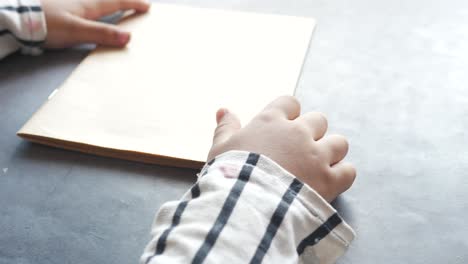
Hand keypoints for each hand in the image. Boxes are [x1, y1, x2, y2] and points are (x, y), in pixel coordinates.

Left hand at [41, 0, 150, 47]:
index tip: (147, 6)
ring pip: (95, 1)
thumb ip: (102, 34)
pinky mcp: (60, 8)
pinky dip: (94, 6)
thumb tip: (128, 38)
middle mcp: (81, 1)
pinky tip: (89, 11)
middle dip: (123, 1)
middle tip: (136, 2)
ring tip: (117, 5)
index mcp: (88, 5)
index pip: (116, 2)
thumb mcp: (77, 31)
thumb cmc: (47, 24)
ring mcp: (70, 3)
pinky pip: (84, 5)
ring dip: (109, 2)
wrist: (18, 19)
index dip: (132, 4)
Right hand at [208, 96, 355, 201]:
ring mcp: (316, 156)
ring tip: (317, 167)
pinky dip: (341, 176)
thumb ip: (225, 128)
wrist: (246, 206)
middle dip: (312, 133)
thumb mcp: (220, 149)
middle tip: (299, 152)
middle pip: (318, 120)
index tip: (283, 128)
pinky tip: (329, 183)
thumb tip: (223, 110)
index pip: (289, 103)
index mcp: (271, 122)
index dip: (288, 114)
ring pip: (339, 143)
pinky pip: (348, 170)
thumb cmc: (229, 176)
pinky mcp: (329, 180)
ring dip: (331, 152)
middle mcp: (298, 133)